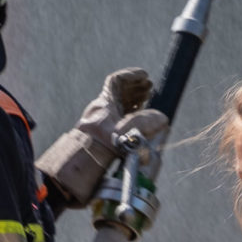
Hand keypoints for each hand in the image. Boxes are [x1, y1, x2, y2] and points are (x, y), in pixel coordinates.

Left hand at [35, 68, 168, 204]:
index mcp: (104, 104)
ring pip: (118, 107)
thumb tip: (162, 118)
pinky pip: (118, 122)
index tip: (144, 75)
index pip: (116, 81)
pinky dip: (130, 118)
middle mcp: (102, 112)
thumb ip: (145, 123)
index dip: (131, 76)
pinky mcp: (103, 138)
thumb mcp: (124, 131)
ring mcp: (102, 124)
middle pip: (118, 93)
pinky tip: (139, 122)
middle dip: (135, 89)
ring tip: (146, 100)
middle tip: (149, 87)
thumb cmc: (97, 147)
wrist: (79, 165)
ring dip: (133, 102)